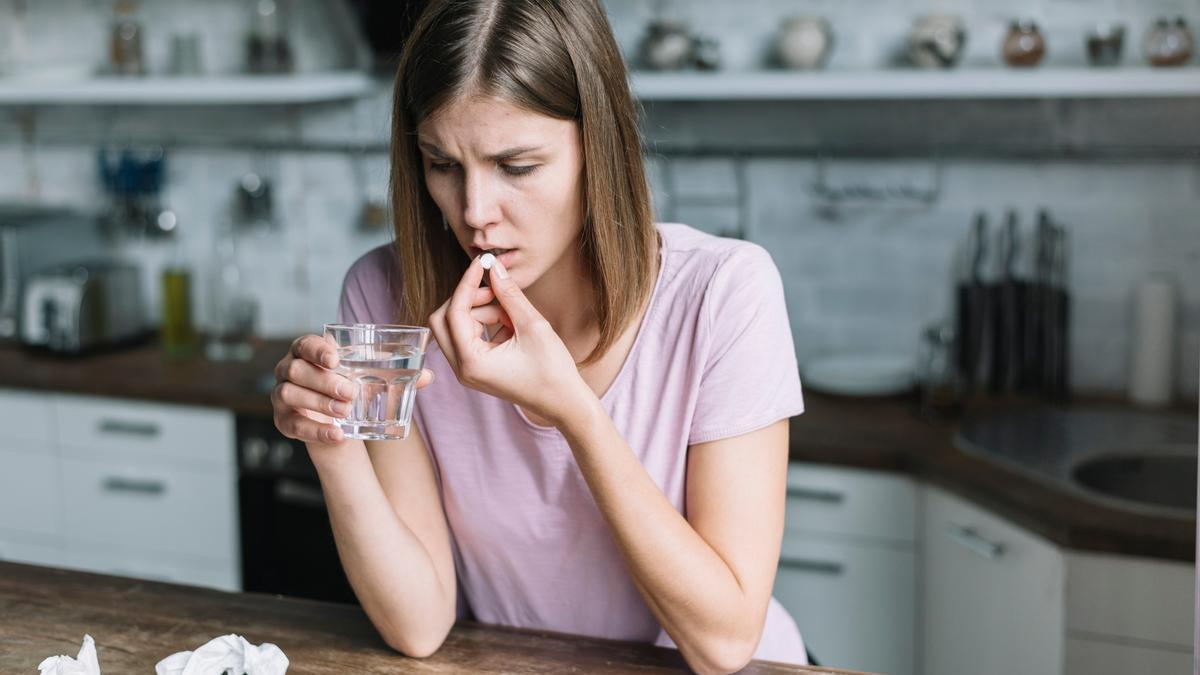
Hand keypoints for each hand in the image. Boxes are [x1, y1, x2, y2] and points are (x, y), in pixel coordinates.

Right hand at [272, 334, 434, 444]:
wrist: (340, 422)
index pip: (304, 344)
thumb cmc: (354, 389)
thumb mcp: (374, 379)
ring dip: (319, 402)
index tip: (336, 358)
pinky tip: (337, 435)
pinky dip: (316, 430)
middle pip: (297, 370)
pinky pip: (294, 425)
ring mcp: (282, 396)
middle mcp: (288, 370)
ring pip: (290, 394)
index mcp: (307, 352)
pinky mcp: (283, 421)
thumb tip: (429, 375)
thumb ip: (399, 374)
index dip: (316, 349)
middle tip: (351, 392)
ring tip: (345, 410)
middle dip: (324, 381)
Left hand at [428, 255, 588, 426]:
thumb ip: (509, 294)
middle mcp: (462, 369)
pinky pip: (470, 337)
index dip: (467, 284)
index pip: (454, 312)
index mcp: (471, 361)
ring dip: (482, 312)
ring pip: (458, 327)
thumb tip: (494, 269)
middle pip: (443, 320)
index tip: (481, 264)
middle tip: (494, 288)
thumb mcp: (532, 326)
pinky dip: (487, 325)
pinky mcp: (477, 369)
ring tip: (514, 314)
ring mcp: (468, 371)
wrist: (564, 402)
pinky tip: (512, 326)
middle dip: (467, 299)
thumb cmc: (552, 371)